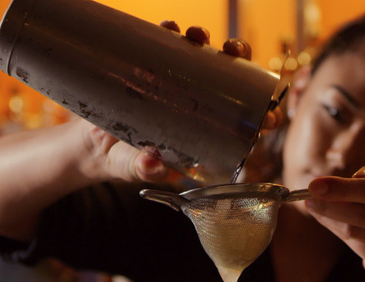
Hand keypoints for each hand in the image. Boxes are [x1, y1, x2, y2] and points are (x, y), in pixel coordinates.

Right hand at [86, 21, 281, 182]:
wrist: (93, 146)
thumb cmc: (125, 161)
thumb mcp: (135, 169)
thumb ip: (145, 170)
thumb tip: (153, 166)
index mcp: (207, 133)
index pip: (245, 123)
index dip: (263, 118)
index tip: (271, 117)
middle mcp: (198, 104)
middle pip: (230, 79)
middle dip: (240, 62)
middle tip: (233, 51)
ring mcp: (178, 84)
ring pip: (203, 57)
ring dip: (206, 40)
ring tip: (197, 35)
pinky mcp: (154, 69)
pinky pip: (168, 46)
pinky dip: (171, 33)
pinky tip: (170, 28)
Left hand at [303, 165, 364, 281]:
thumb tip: (331, 183)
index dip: (343, 187)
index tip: (316, 184)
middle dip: (332, 204)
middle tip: (308, 197)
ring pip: (358, 229)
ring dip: (330, 217)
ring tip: (313, 207)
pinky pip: (358, 243)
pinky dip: (337, 229)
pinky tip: (327, 220)